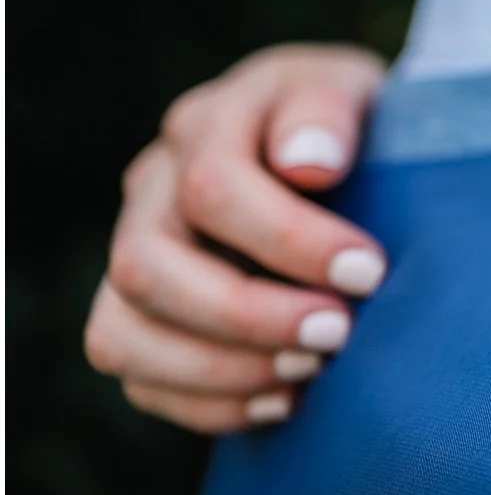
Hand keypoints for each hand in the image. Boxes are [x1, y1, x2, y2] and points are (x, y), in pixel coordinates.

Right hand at [83, 44, 386, 431]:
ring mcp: (136, 255)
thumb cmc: (353, 122)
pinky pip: (138, 380)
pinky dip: (210, 404)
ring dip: (220, 369)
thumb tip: (309, 164)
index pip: (212, 185)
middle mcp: (152, 189)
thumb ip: (328, 111)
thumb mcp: (354, 90)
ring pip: (120, 334)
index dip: (289, 239)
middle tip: (338, 332)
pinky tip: (285, 399)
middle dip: (246, 314)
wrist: (348, 150)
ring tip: (311, 368)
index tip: (368, 271)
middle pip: (145, 266)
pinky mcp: (140, 317)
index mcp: (206, 124)